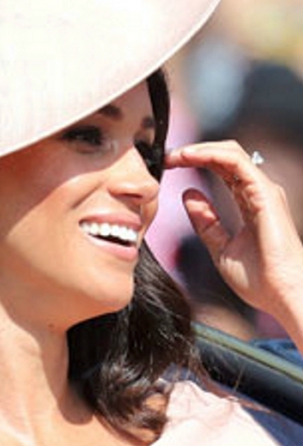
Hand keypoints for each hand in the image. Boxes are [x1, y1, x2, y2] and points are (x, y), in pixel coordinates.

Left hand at [165, 141, 302, 334]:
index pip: (221, 170)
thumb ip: (206, 221)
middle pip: (224, 156)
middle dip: (192, 152)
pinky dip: (210, 154)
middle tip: (164, 157)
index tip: (167, 165)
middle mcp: (257, 193)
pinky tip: (188, 157)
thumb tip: (189, 195)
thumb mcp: (220, 247)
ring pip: (230, 153)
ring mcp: (262, 191)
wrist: (281, 295)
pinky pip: (236, 162)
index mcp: (249, 203)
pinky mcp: (264, 193)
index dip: (195, 162)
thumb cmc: (259, 280)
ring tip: (172, 155)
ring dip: (197, 150)